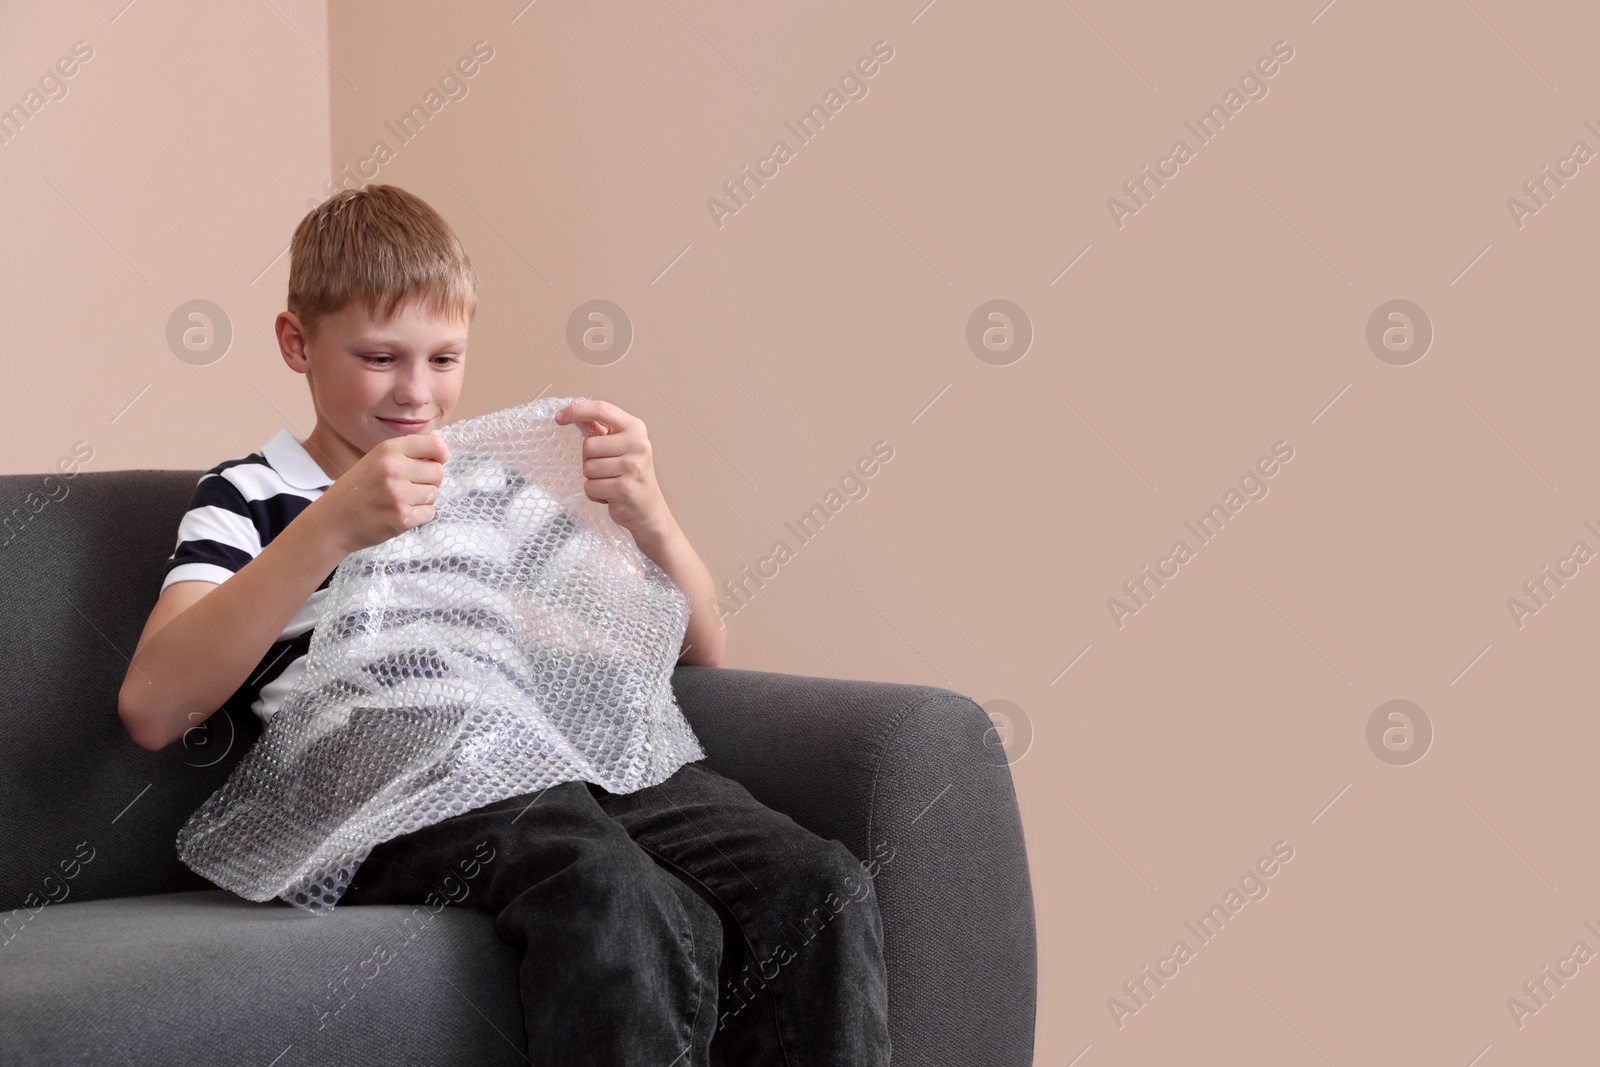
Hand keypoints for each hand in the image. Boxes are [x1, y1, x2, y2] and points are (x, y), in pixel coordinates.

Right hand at [312, 431, 449, 554]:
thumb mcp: (376, 459)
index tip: (435, 461)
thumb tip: (438, 437)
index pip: (435, 444)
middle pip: (438, 471)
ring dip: (423, 499)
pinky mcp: (402, 518)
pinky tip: (399, 513)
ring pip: (434, 493)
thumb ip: (408, 449)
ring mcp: (398, 494)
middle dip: (429, 480)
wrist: (333, 521)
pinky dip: (419, 515)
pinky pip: (429, 513)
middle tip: (409, 486)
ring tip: (401, 500)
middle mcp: (394, 469)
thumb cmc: (357, 488)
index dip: (441, 454)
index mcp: (388, 450)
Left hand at [553, 400, 669, 538]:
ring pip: (588, 468)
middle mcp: (638, 444)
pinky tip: (610, 495)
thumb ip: (599, 428)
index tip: (559, 417)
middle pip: (588, 445)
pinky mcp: (624, 488)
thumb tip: (575, 411)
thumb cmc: (631, 474)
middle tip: (606, 469)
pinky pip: (590, 487)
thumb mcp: (620, 445)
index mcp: (635, 428)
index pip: (601, 409)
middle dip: (589, 460)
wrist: (649, 508)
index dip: (577, 410)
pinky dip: (594, 494)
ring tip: (610, 482)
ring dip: (592, 479)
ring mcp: (633, 466)